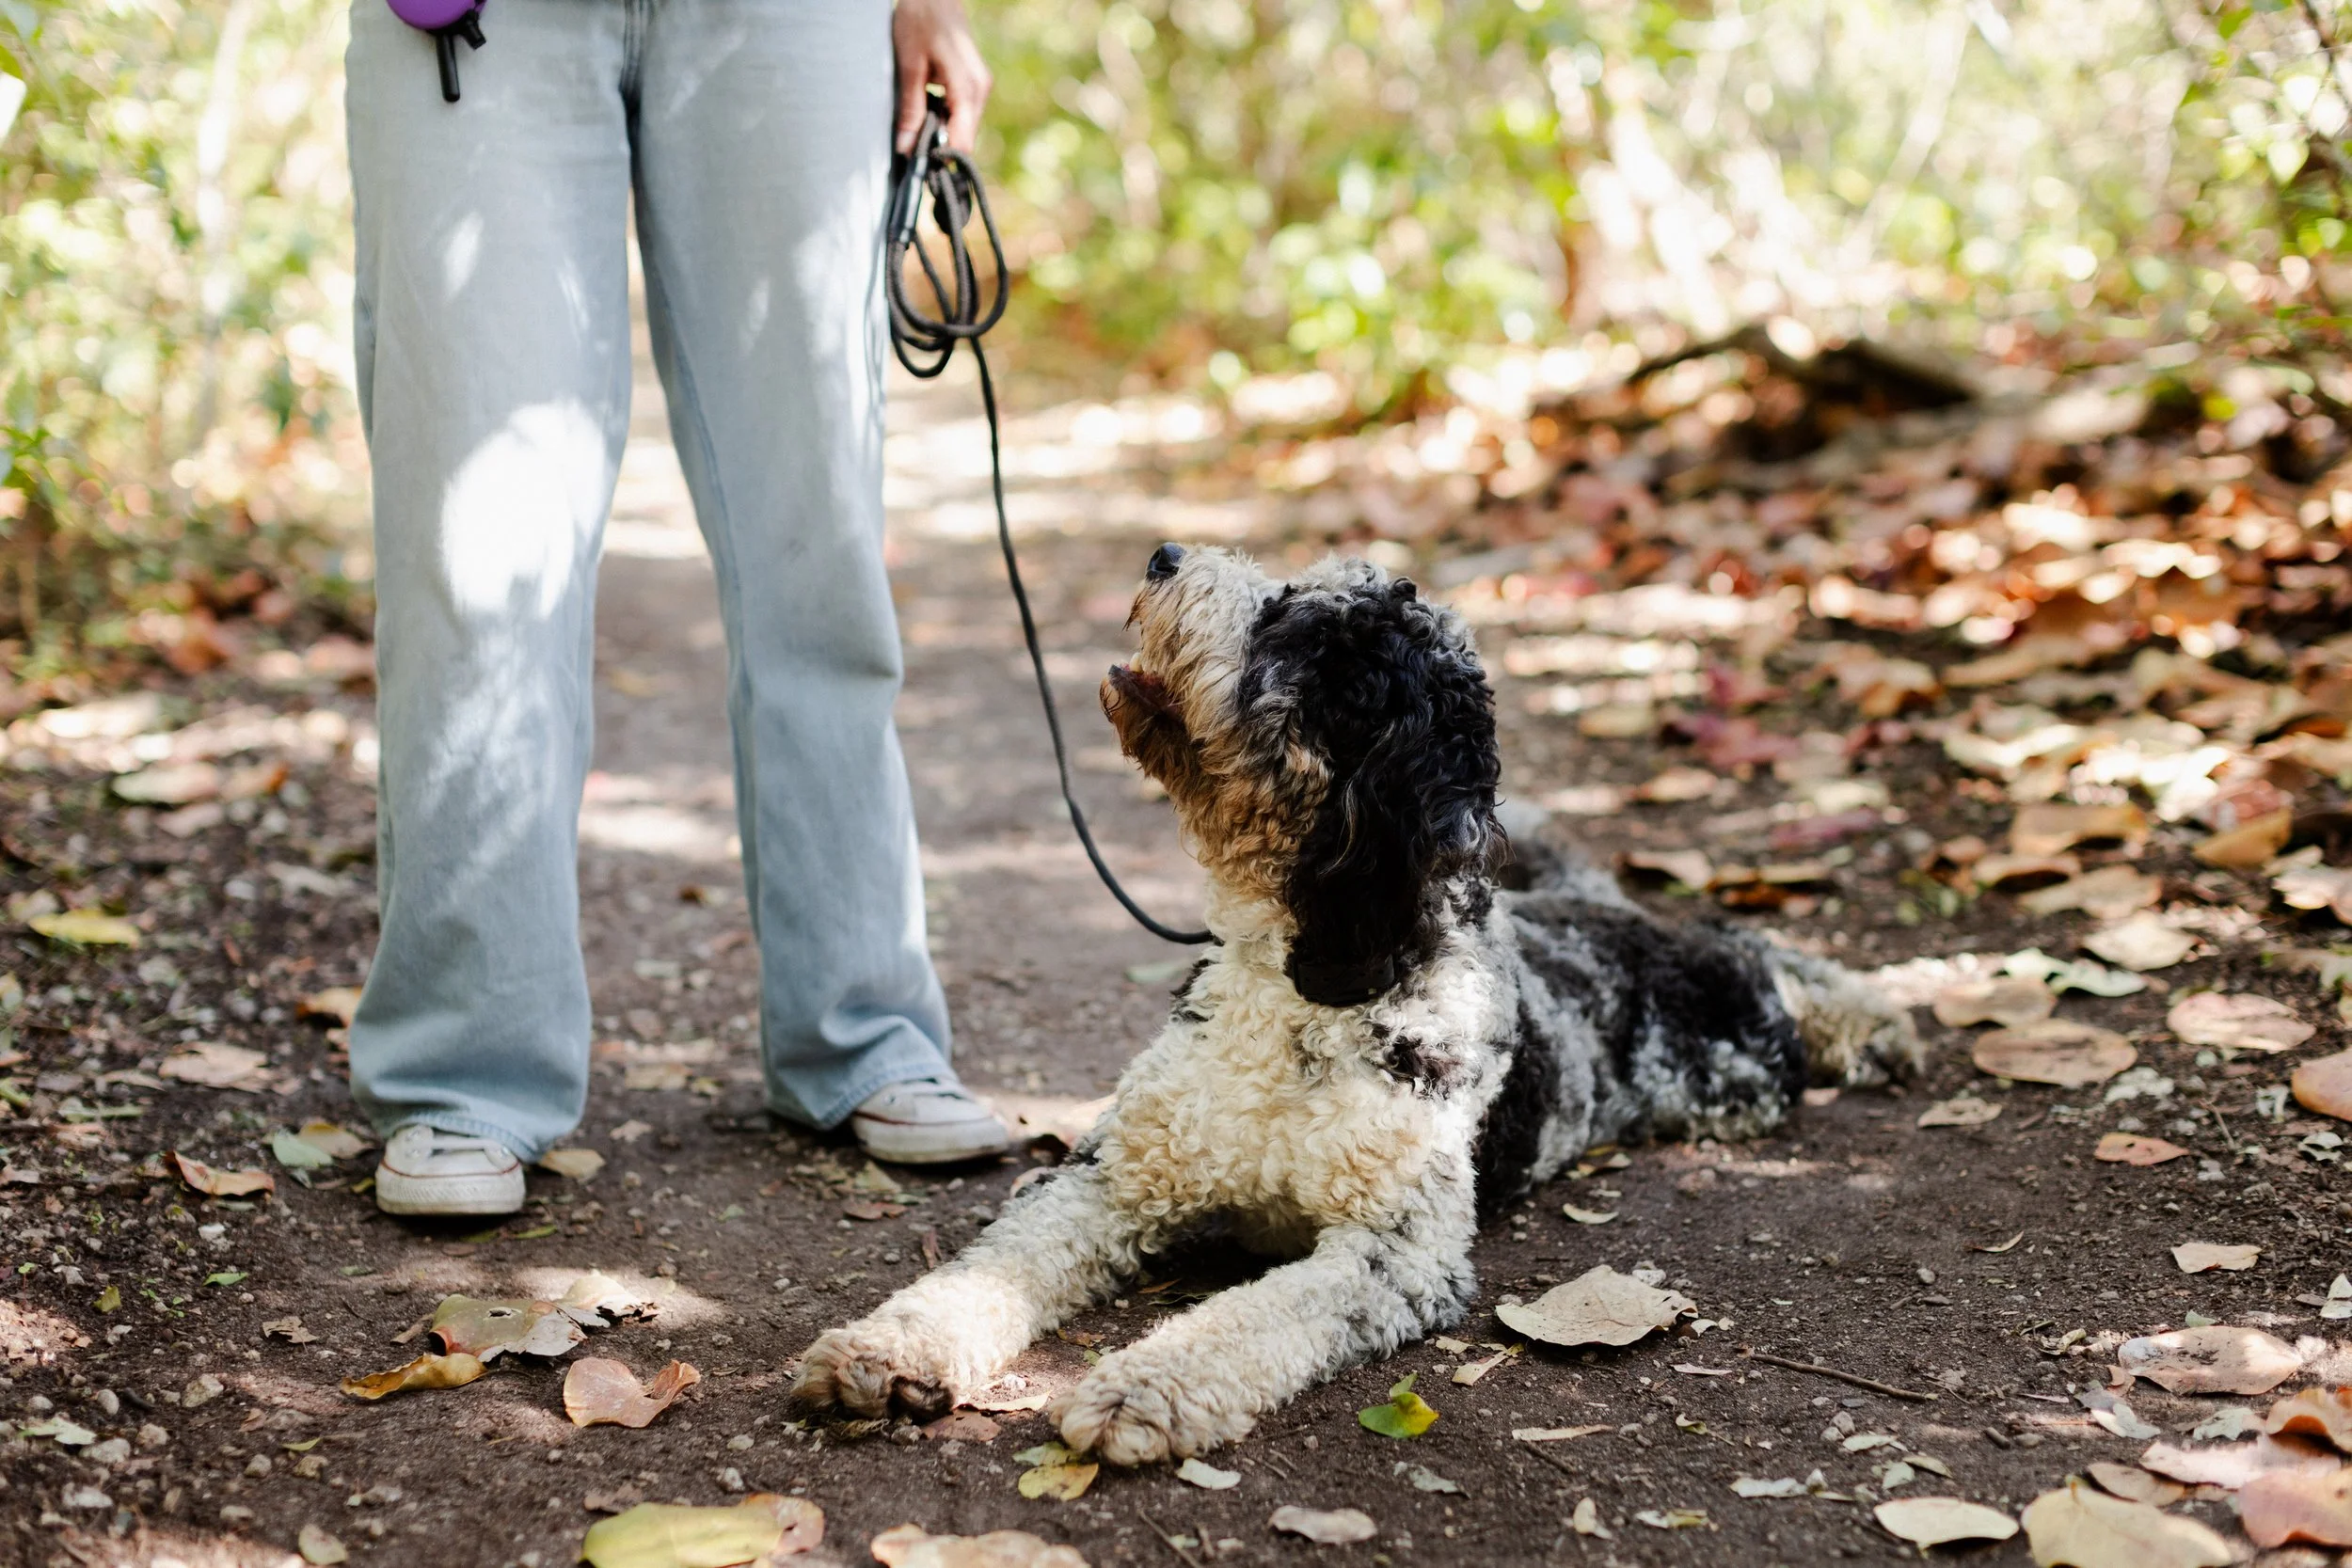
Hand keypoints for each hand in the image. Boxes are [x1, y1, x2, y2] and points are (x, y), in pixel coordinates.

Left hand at [892, 0, 991, 155]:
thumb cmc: (920, 20)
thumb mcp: (909, 65)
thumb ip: (911, 109)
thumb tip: (906, 149)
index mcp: (968, 88)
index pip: (963, 141)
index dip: (944, 160)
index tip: (923, 173)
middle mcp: (980, 90)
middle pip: (965, 138)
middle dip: (942, 151)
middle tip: (913, 159)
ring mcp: (980, 86)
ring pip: (963, 127)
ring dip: (943, 136)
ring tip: (916, 140)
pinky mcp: (973, 83)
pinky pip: (962, 114)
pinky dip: (946, 122)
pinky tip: (927, 121)